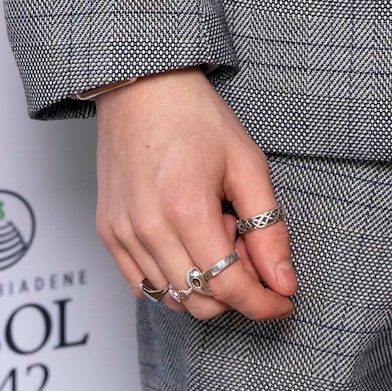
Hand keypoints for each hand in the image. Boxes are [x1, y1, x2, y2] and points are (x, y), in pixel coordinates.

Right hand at [95, 70, 297, 320]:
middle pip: (201, 301)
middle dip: (235, 287)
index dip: (262, 303)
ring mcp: (122, 234)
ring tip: (211, 226)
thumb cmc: (195, 117)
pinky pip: (143, 286)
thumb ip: (269, 228)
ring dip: (203, 280)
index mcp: (186, 209)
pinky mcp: (108, 234)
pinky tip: (187, 240)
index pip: (229, 287)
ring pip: (173, 298)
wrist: (142, 87)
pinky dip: (173, 279)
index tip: (283, 301)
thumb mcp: (247, 163)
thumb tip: (283, 282)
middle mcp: (147, 229)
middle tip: (243, 239)